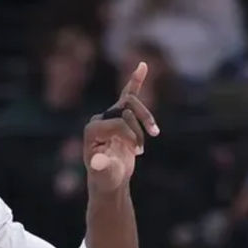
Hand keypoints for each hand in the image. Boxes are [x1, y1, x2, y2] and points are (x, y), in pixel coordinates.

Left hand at [84, 62, 158, 192]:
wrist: (110, 181)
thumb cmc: (106, 179)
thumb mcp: (104, 174)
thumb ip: (101, 167)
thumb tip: (98, 162)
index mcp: (92, 129)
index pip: (118, 121)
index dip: (131, 136)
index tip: (136, 153)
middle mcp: (99, 119)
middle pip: (126, 108)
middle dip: (139, 127)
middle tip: (141, 149)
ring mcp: (109, 116)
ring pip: (133, 104)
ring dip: (145, 118)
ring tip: (155, 133)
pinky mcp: (121, 117)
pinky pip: (129, 94)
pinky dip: (136, 81)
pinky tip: (143, 66)